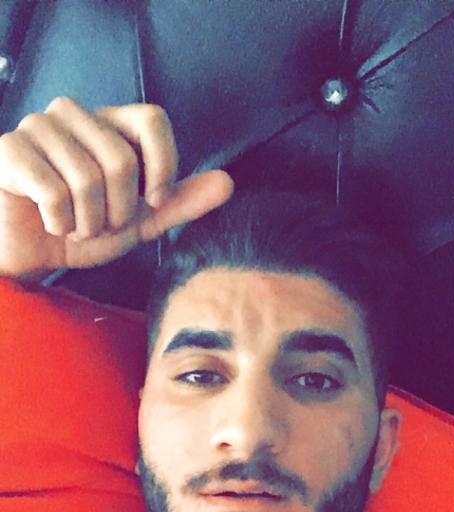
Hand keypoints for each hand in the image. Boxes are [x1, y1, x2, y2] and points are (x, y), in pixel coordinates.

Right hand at [0, 96, 233, 278]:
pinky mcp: (10, 151)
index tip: (154, 202)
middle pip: (122, 160)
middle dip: (118, 212)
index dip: (162, 166)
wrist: (29, 252)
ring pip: (88, 179)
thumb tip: (228, 184)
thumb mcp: (138, 222)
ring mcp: (38, 128)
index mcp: (108, 122)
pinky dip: (59, 223)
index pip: (153, 119)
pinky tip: (49, 223)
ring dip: (87, 223)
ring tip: (74, 227)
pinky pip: (53, 192)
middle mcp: (73, 114)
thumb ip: (179, 203)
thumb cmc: (81, 230)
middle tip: (100, 225)